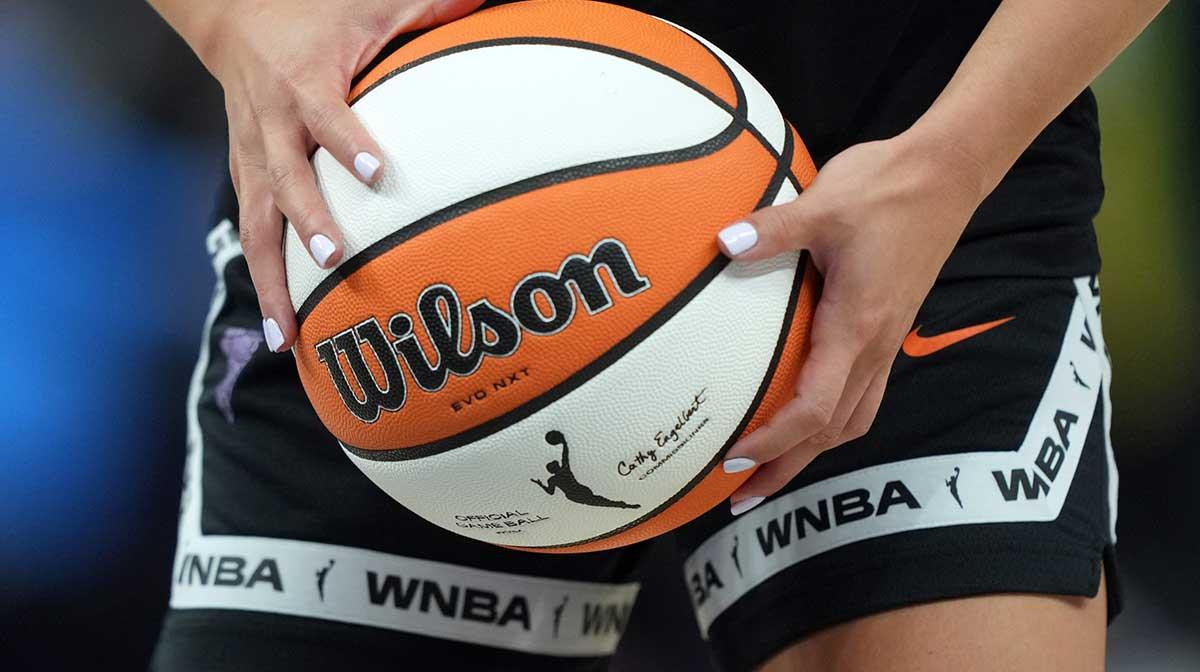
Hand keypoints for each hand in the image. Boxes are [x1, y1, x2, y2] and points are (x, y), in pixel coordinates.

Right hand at [192, 0, 483, 351]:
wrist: (233, 18)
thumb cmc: (314, 16)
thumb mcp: (368, 5)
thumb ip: (426, 9)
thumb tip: (488, 3)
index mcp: (304, 82)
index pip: (328, 115)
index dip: (349, 142)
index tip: (379, 174)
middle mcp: (272, 126)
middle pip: (285, 179)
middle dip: (307, 220)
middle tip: (334, 258)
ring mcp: (253, 158)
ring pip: (256, 225)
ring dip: (271, 281)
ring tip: (286, 336)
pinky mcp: (246, 179)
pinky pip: (253, 235)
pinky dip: (266, 282)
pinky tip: (281, 331)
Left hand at [715, 131, 988, 515]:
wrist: (948, 174)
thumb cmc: (889, 188)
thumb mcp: (825, 203)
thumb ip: (773, 229)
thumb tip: (723, 243)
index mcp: (857, 327)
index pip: (814, 408)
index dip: (774, 442)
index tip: (734, 460)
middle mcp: (874, 347)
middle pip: (830, 432)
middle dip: (786, 468)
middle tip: (738, 494)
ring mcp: (885, 342)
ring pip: (849, 420)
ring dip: (809, 453)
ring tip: (768, 470)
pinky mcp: (888, 329)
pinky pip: (861, 394)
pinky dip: (829, 421)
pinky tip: (803, 416)